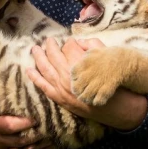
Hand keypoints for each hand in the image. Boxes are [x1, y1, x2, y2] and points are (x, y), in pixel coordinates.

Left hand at [27, 38, 147, 130]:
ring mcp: (63, 88)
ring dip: (38, 57)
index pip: (68, 46)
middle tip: (48, 40)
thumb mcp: (107, 59)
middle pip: (54, 55)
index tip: (70, 43)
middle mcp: (69, 74)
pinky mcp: (61, 99)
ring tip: (34, 49)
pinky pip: (44, 86)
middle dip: (50, 46)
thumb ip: (92, 46)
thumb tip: (77, 42)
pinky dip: (35, 77)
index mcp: (81, 62)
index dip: (69, 43)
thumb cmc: (114, 81)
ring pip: (46, 69)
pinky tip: (29, 70)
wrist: (118, 107)